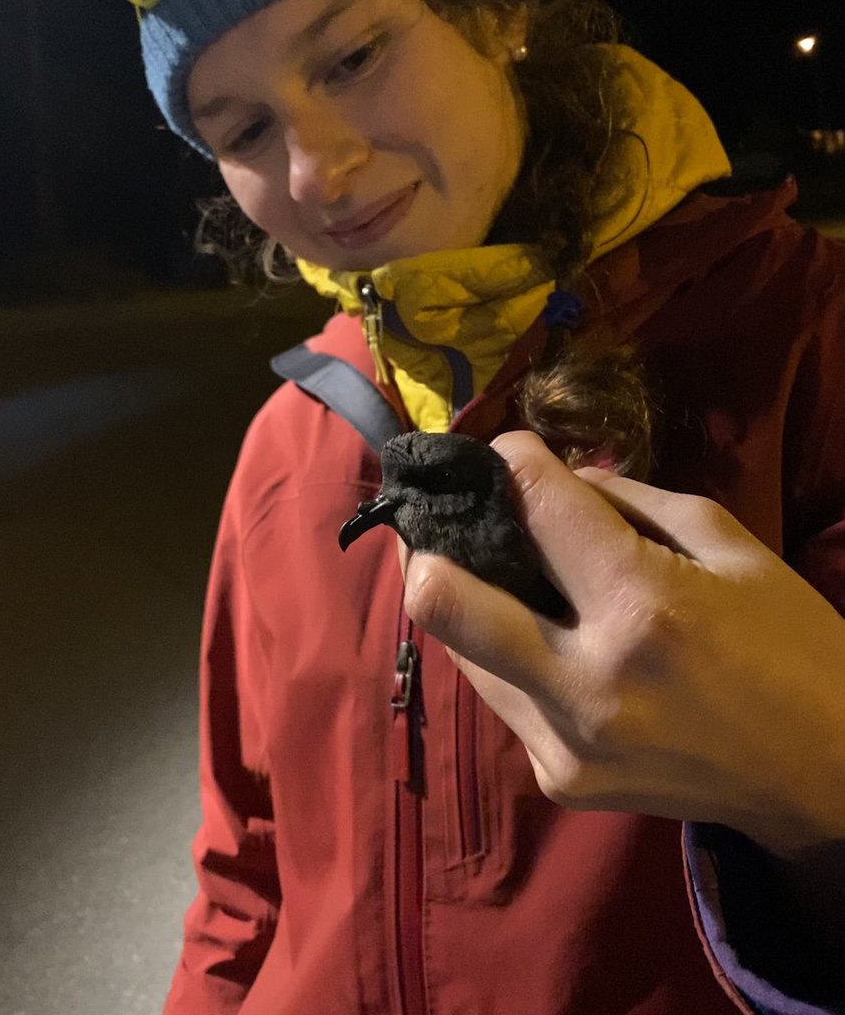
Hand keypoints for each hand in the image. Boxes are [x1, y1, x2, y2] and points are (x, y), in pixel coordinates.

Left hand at [402, 431, 844, 857]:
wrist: (828, 781)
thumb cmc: (792, 646)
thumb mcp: (731, 547)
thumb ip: (630, 502)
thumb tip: (553, 480)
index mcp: (644, 606)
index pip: (536, 503)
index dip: (513, 459)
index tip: (511, 453)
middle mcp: (585, 681)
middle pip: (439, 598)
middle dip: (429, 543)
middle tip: (446, 520)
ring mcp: (563, 743)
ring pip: (458, 649)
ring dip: (470, 601)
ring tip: (502, 578)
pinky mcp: (558, 780)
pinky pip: (503, 696)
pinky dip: (510, 657)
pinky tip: (547, 642)